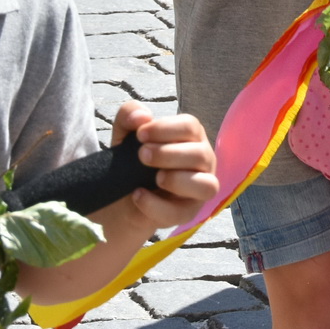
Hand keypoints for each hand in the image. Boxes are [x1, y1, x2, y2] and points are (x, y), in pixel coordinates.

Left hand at [108, 102, 218, 229]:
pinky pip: (180, 212)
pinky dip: (156, 205)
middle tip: (141, 155)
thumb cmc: (133, 161)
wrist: (123, 199)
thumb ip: (129, 115)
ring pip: (206, 185)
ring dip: (177, 180)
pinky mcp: (189, 212)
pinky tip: (138, 195)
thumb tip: (142, 116)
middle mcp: (203, 161)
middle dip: (168, 154)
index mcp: (192, 137)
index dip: (166, 129)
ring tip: (154, 178)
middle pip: (199, 154)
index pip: (191, 126)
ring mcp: (200, 188)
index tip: (140, 134)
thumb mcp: (125, 135)